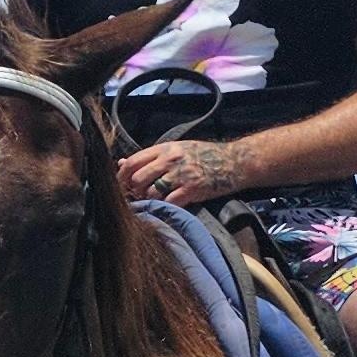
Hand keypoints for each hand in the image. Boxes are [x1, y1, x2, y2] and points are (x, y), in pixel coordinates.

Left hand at [120, 134, 250, 205]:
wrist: (234, 162)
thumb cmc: (204, 155)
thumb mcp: (177, 149)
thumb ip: (151, 157)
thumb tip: (122, 163)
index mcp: (164, 149)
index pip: (132, 162)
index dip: (122, 176)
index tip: (122, 184)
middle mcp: (170, 160)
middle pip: (138, 179)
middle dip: (134, 190)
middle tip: (138, 196)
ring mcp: (181, 175)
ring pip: (151, 192)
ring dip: (149, 200)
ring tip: (154, 201)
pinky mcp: (192, 189)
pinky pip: (168, 202)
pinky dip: (164, 207)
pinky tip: (168, 206)